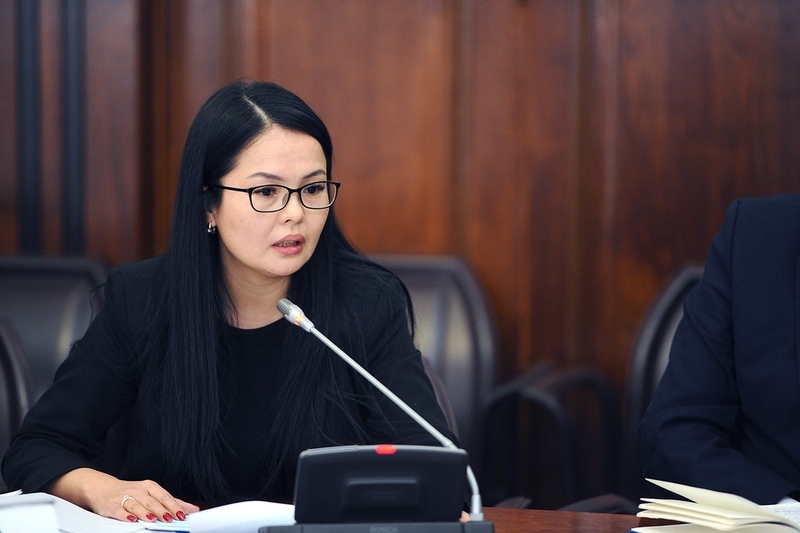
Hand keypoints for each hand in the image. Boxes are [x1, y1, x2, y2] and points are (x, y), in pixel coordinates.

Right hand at [50, 468, 199, 522]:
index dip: (173, 506)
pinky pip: (119, 510)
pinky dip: (124, 515)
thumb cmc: (131, 492)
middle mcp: (138, 490)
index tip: (182, 515)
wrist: (102, 488)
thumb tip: (193, 509)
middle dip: (162, 510)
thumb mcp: (151, 494)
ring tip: (153, 519)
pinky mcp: (111, 505)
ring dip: (145, 512)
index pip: (164, 496)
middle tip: (170, 518)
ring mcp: (124, 497)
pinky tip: (131, 520)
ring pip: (136, 505)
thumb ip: (171, 502)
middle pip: (152, 501)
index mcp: (150, 487)